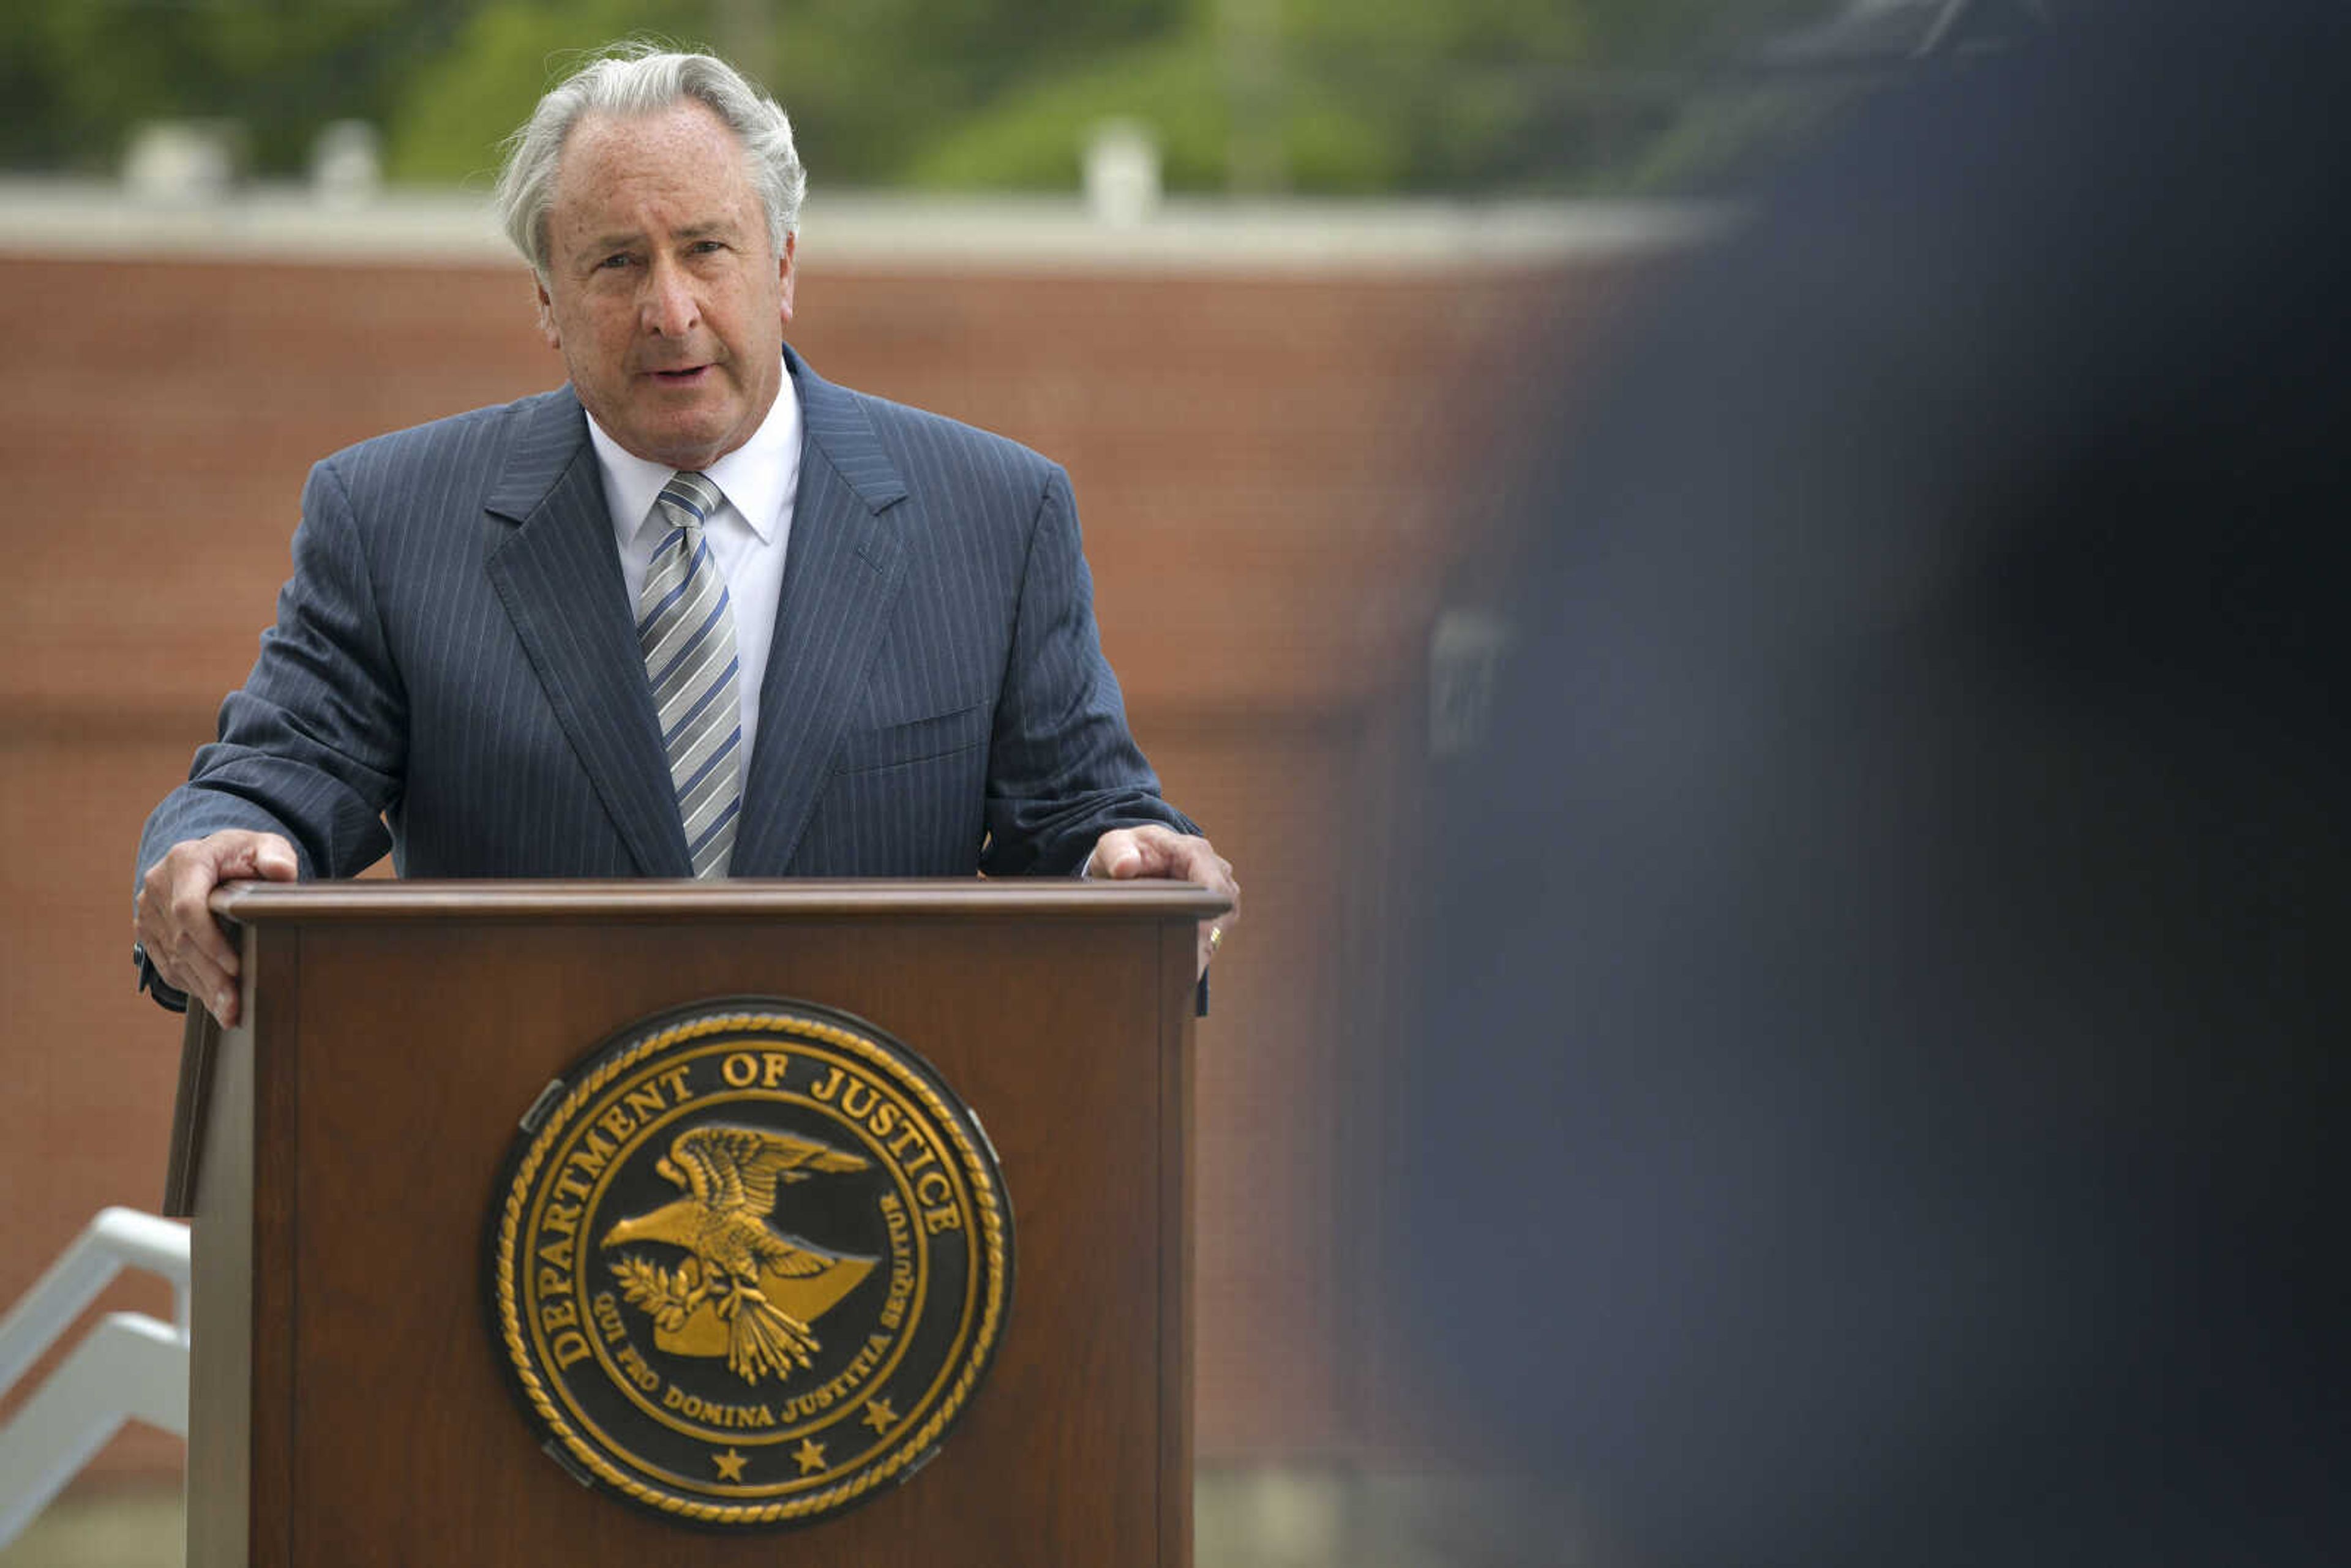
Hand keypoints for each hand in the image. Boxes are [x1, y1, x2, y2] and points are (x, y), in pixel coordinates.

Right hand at [135, 830, 297, 1025]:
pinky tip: (215, 1002)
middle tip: (235, 1007)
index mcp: (186, 862)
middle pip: (182, 940)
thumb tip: (281, 870)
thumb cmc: (243, 855)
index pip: (189, 907)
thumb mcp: (263, 846)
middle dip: (211, 976)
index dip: (210, 941)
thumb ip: (275, 855)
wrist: (211, 860)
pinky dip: (192, 986)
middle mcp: (158, 886)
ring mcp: (148, 911)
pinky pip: (167, 964)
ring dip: (203, 989)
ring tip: (230, 1013)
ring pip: (174, 958)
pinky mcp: (148, 931)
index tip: (236, 967)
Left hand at [1087, 824, 1238, 977]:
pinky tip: (1180, 972)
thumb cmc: (1126, 850)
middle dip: (1204, 945)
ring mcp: (1219, 893)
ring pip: (1220, 929)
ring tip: (1180, 978)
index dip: (1206, 921)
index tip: (1193, 949)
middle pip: (1223, 913)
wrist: (1133, 857)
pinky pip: (1213, 935)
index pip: (1213, 888)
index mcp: (1195, 852)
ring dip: (1201, 952)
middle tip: (1182, 976)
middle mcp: (1216, 871)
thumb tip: (1126, 866)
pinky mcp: (1214, 912)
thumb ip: (1118, 852)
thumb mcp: (1113, 845)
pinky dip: (1197, 952)